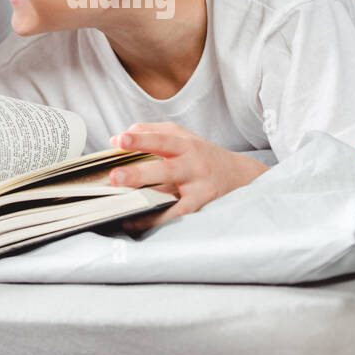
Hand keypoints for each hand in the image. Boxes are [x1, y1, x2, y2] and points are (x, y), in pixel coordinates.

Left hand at [108, 122, 267, 232]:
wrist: (239, 175)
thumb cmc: (203, 156)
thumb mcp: (183, 138)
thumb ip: (153, 133)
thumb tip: (119, 138)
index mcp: (185, 143)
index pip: (161, 138)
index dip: (139, 139)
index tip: (119, 140)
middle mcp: (193, 163)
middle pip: (165, 168)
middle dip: (139, 173)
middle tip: (116, 176)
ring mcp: (197, 186)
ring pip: (170, 194)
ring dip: (145, 200)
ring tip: (122, 205)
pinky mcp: (200, 205)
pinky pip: (174, 214)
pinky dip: (153, 219)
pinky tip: (133, 222)